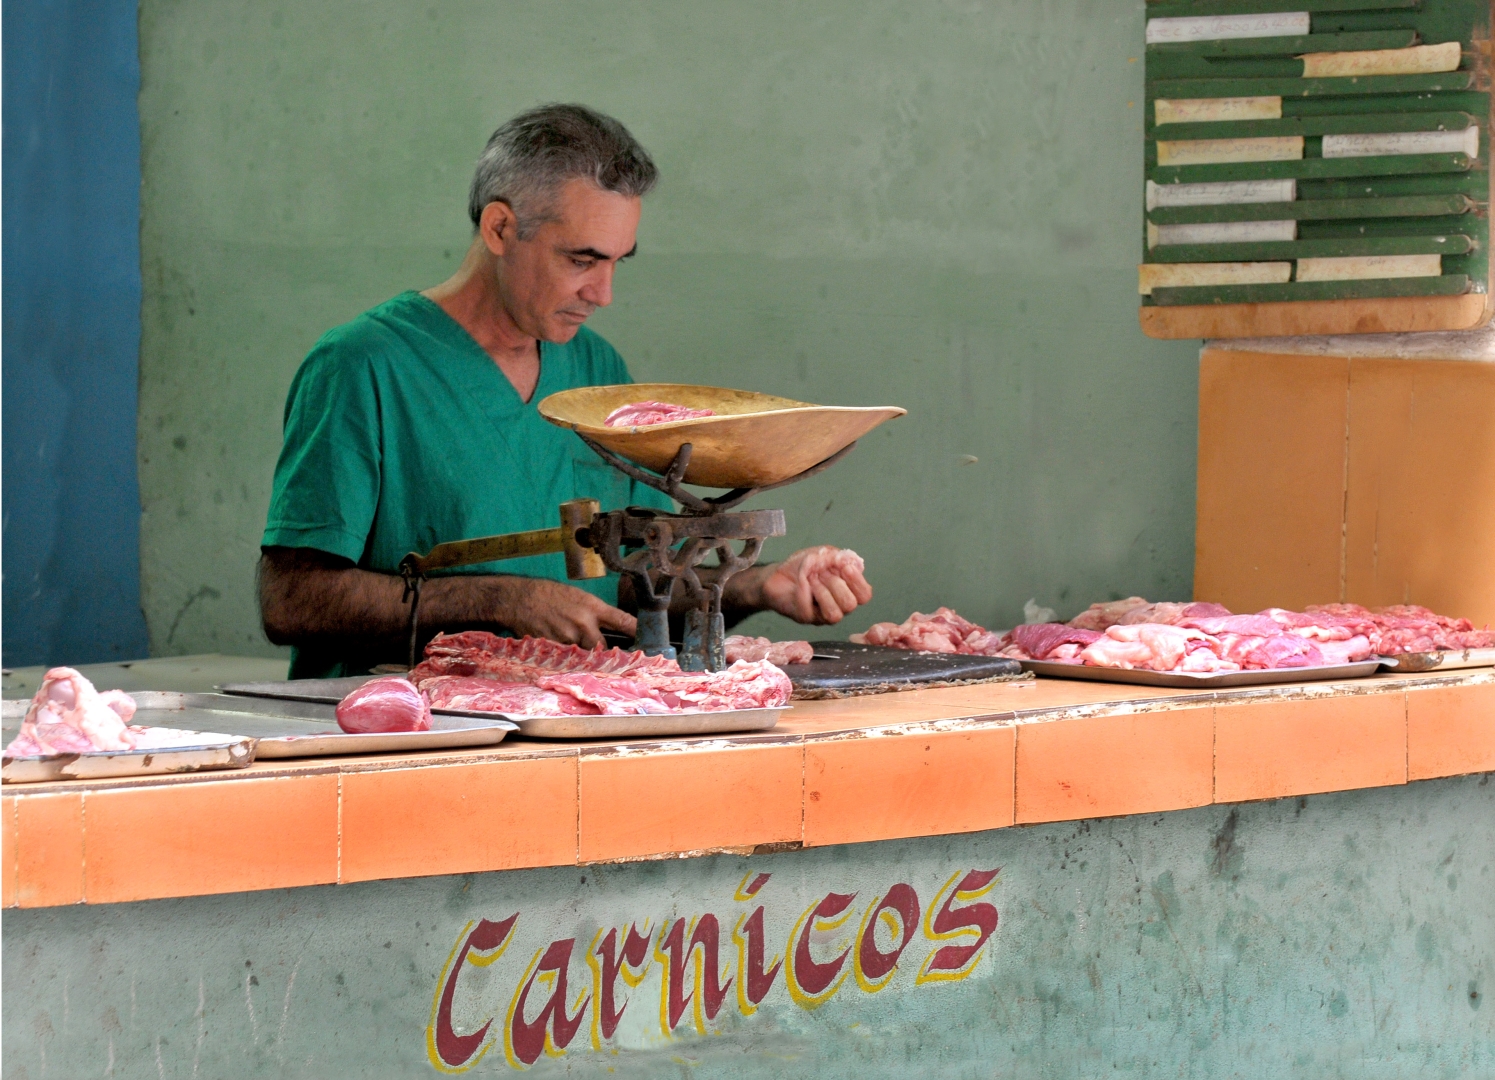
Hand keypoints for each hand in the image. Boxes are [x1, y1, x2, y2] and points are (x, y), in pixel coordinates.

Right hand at [489, 577, 636, 647]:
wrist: (519, 598)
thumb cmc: (548, 594)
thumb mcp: (576, 596)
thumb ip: (592, 613)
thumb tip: (604, 629)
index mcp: (592, 607)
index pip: (622, 620)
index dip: (637, 631)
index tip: (649, 639)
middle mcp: (584, 623)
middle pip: (603, 648)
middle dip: (602, 653)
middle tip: (599, 654)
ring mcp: (569, 637)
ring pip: (584, 656)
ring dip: (581, 656)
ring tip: (570, 648)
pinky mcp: (555, 648)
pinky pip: (566, 659)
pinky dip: (565, 657)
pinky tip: (557, 647)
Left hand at [749, 545, 872, 624]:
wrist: (776, 574)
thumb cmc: (802, 565)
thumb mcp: (822, 554)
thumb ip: (838, 557)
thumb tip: (851, 561)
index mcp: (847, 590)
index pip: (864, 595)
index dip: (858, 581)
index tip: (846, 567)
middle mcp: (838, 606)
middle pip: (850, 604)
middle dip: (836, 583)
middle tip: (822, 572)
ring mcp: (822, 615)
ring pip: (835, 614)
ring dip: (823, 591)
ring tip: (812, 577)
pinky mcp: (805, 617)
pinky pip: (810, 610)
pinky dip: (806, 590)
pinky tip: (801, 580)